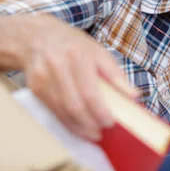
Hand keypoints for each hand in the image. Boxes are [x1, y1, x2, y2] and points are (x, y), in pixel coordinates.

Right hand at [0, 13, 138, 140]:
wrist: (38, 37)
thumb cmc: (75, 45)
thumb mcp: (99, 51)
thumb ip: (116, 74)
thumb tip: (134, 95)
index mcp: (78, 56)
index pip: (89, 92)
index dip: (100, 111)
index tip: (111, 122)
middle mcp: (58, 67)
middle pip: (74, 105)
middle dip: (90, 123)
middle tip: (102, 131)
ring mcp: (43, 78)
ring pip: (62, 111)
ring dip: (78, 127)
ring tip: (93, 133)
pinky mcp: (34, 88)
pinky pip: (52, 110)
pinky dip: (66, 122)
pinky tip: (78, 126)